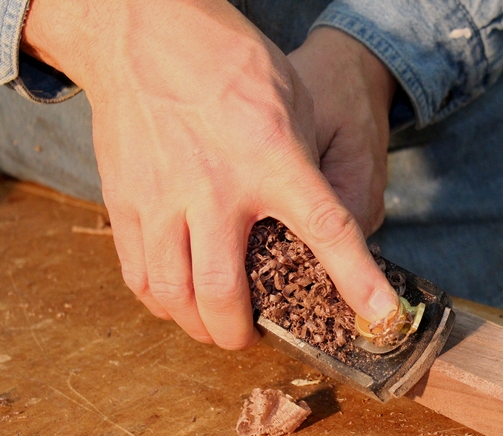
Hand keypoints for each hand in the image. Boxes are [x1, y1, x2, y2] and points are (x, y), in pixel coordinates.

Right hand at [21, 0, 398, 349]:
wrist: (144, 33)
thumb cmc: (229, 65)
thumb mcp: (293, 103)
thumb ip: (310, 170)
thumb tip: (325, 228)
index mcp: (272, 157)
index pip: (326, 227)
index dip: (357, 277)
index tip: (378, 313)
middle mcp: (216, 186)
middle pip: (225, 292)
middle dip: (242, 334)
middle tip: (255, 336)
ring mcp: (163, 196)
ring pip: (176, 294)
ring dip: (200, 326)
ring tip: (217, 327)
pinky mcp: (125, 199)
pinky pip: (138, 274)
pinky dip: (161, 302)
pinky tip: (178, 302)